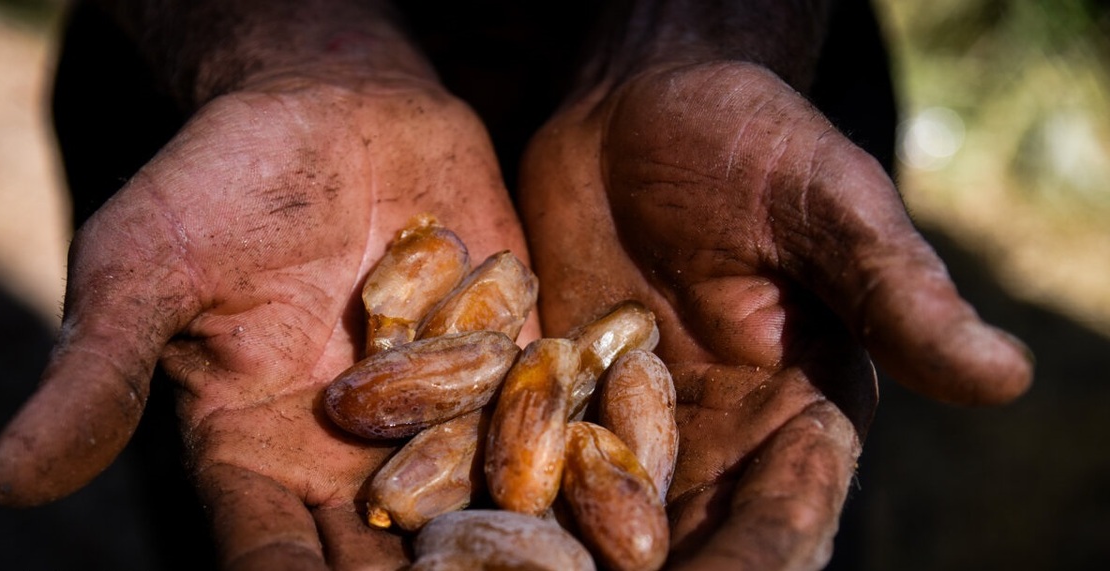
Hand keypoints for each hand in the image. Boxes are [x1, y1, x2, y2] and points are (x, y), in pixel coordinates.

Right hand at [0, 75, 532, 569]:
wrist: (328, 105)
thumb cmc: (218, 182)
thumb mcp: (147, 268)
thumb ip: (101, 371)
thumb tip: (5, 481)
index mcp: (257, 456)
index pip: (273, 556)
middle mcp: (354, 456)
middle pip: (391, 552)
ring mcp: (442, 413)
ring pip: (482, 501)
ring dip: (524, 544)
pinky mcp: (510, 358)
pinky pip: (548, 416)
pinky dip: (585, 452)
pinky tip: (625, 492)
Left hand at [520, 61, 1032, 568]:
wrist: (634, 111)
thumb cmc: (751, 141)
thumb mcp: (825, 205)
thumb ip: (893, 290)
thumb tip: (1008, 375)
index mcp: (800, 414)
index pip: (788, 513)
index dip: (758, 559)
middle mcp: (715, 442)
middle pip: (692, 543)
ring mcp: (624, 429)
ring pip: (604, 525)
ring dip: (567, 561)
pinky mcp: (551, 399)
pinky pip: (529, 465)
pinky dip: (501, 503)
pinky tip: (460, 529)